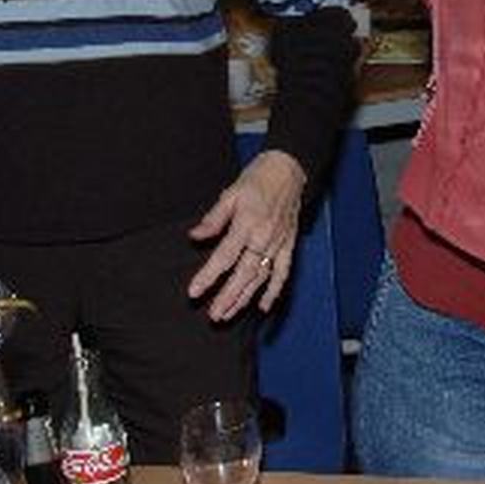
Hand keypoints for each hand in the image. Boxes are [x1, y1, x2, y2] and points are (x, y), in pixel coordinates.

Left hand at [187, 150, 306, 320]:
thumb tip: (195, 236)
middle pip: (244, 273)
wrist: (290, 169)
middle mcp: (264, 237)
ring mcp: (279, 243)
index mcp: (247, 224)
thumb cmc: (258, 179)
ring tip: (229, 314)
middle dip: (228, 296)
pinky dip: (275, 290)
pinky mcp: (289, 244)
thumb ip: (214, 218)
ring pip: (262, 277)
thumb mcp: (231, 193)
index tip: (194, 292)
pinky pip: (283, 272)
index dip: (208, 276)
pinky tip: (264, 306)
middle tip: (213, 315)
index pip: (224, 256)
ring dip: (245, 298)